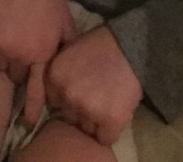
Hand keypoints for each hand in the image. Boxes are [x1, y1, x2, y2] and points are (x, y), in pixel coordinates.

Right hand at [0, 0, 75, 124]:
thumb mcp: (66, 23)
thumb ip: (67, 47)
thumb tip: (71, 69)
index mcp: (44, 55)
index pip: (37, 90)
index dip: (32, 109)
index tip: (28, 122)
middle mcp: (22, 56)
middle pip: (15, 76)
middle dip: (18, 66)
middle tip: (20, 46)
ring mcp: (1, 47)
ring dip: (1, 56)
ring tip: (8, 36)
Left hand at [45, 25, 142, 145]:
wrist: (128, 47)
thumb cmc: (99, 44)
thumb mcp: (68, 51)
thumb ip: (59, 74)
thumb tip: (56, 93)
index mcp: (54, 78)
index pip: (54, 103)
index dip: (66, 99)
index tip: (78, 94)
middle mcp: (67, 95)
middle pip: (69, 117)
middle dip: (80, 111)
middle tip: (94, 99)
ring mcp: (88, 109)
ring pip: (87, 129)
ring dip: (95, 121)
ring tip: (107, 104)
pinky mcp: (110, 121)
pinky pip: (105, 138)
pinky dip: (111, 131)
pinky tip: (116, 115)